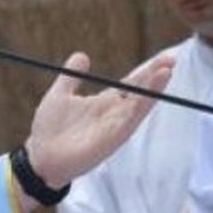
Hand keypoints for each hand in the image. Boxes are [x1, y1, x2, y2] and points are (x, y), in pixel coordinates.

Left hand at [23, 52, 173, 189]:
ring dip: (153, 89)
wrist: (40, 156)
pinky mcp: (111, 139)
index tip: (164, 59)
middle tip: (172, 59)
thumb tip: (82, 55)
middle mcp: (114, 114)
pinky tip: (149, 96)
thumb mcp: (59, 95)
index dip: (146, 72)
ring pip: (139, 105)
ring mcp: (114, 127)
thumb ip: (72, 76)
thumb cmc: (50, 129)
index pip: (131, 84)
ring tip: (166, 72)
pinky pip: (129, 121)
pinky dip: (140, 108)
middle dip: (155, 76)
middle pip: (140, 92)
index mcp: (104, 103)